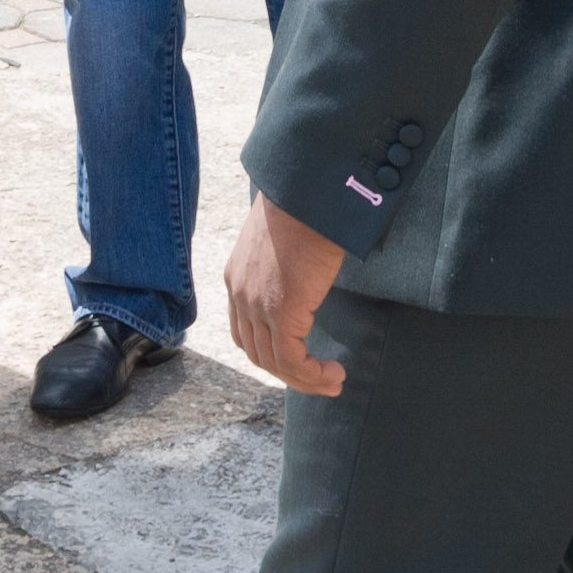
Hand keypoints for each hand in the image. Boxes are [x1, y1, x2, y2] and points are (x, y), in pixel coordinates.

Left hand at [224, 192, 347, 395]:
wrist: (308, 191)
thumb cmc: (305, 206)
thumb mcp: (282, 240)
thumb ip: (284, 265)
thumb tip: (306, 274)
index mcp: (237, 277)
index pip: (244, 331)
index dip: (269, 353)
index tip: (298, 360)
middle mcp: (240, 294)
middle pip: (257, 352)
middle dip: (289, 372)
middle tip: (320, 379)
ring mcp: (257, 304)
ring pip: (275, 362)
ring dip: (306, 380)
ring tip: (333, 381)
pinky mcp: (281, 311)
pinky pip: (292, 360)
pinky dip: (312, 376)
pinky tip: (334, 374)